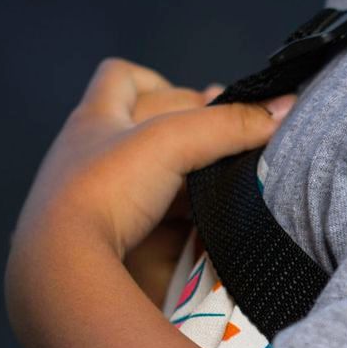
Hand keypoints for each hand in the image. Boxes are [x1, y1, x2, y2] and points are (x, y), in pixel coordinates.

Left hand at [7, 58, 290, 339]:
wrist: (59, 270)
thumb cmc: (103, 188)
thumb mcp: (170, 143)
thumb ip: (228, 125)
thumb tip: (287, 109)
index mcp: (92, 119)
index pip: (123, 77)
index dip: (165, 85)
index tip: (202, 110)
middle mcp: (87, 156)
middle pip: (141, 128)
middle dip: (185, 135)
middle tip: (226, 149)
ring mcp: (91, 201)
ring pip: (146, 178)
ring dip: (183, 180)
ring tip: (222, 188)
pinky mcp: (104, 242)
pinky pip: (147, 221)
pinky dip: (177, 221)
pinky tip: (202, 228)